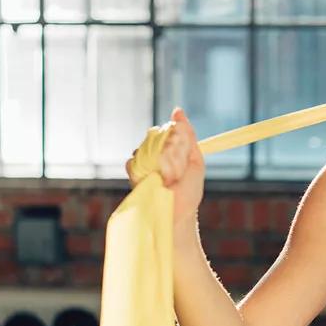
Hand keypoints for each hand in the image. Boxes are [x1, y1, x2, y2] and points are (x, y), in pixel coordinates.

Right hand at [125, 107, 204, 225]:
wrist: (178, 214)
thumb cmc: (189, 191)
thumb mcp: (194, 161)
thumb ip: (188, 136)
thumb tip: (177, 110)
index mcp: (173, 149)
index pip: (169, 129)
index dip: (175, 135)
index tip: (181, 148)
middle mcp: (158, 153)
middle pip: (155, 135)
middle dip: (168, 149)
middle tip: (177, 168)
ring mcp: (145, 163)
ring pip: (143, 147)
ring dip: (157, 160)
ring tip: (167, 177)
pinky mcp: (134, 174)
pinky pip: (132, 162)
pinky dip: (141, 168)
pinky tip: (153, 179)